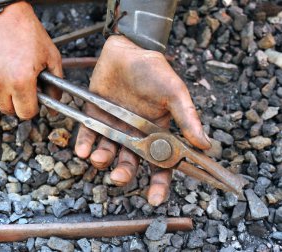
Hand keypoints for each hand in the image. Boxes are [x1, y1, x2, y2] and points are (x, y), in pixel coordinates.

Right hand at [0, 1, 61, 118]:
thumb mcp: (51, 56)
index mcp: (21, 81)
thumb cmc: (27, 30)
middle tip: (20, 85)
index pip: (26, 113)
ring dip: (0, 93)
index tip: (32, 99)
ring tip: (6, 73)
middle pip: (8, 110)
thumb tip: (54, 108)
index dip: (32, 108)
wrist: (1, 9)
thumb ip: (55, 85)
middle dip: (17, 101)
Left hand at [75, 36, 210, 205]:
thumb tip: (205, 145)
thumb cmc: (154, 70)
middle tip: (119, 177)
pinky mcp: (94, 116)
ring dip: (102, 161)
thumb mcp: (175, 92)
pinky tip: (83, 151)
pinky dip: (84, 145)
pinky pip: (88, 136)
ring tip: (99, 159)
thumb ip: (187, 117)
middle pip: (130, 163)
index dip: (159, 184)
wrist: (127, 49)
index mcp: (157, 133)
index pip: (160, 165)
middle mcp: (135, 134)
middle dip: (124, 174)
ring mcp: (114, 127)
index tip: (155, 199)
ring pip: (108, 153)